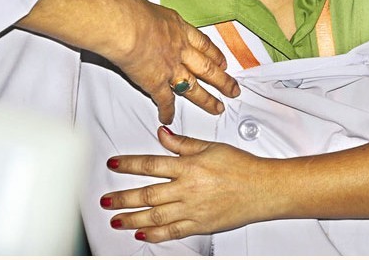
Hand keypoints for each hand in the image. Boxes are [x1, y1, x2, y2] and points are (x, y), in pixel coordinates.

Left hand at [103, 127, 267, 242]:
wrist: (263, 188)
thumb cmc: (242, 167)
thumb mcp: (212, 147)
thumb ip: (184, 143)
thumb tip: (163, 134)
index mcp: (190, 167)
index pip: (151, 164)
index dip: (129, 164)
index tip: (114, 164)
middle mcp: (188, 189)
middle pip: (147, 194)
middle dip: (122, 198)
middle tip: (106, 200)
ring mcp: (193, 209)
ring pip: (155, 216)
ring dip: (132, 219)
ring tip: (116, 219)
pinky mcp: (200, 225)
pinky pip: (172, 232)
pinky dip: (154, 235)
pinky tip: (142, 234)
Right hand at [106, 0, 238, 123]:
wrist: (121, 25)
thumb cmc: (126, 8)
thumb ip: (136, 1)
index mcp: (178, 27)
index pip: (203, 43)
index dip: (215, 54)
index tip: (223, 62)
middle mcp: (180, 49)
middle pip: (208, 68)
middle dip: (223, 81)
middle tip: (234, 90)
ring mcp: (170, 68)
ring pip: (195, 88)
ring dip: (208, 100)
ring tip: (218, 108)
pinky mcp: (155, 83)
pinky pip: (165, 100)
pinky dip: (167, 111)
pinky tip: (169, 118)